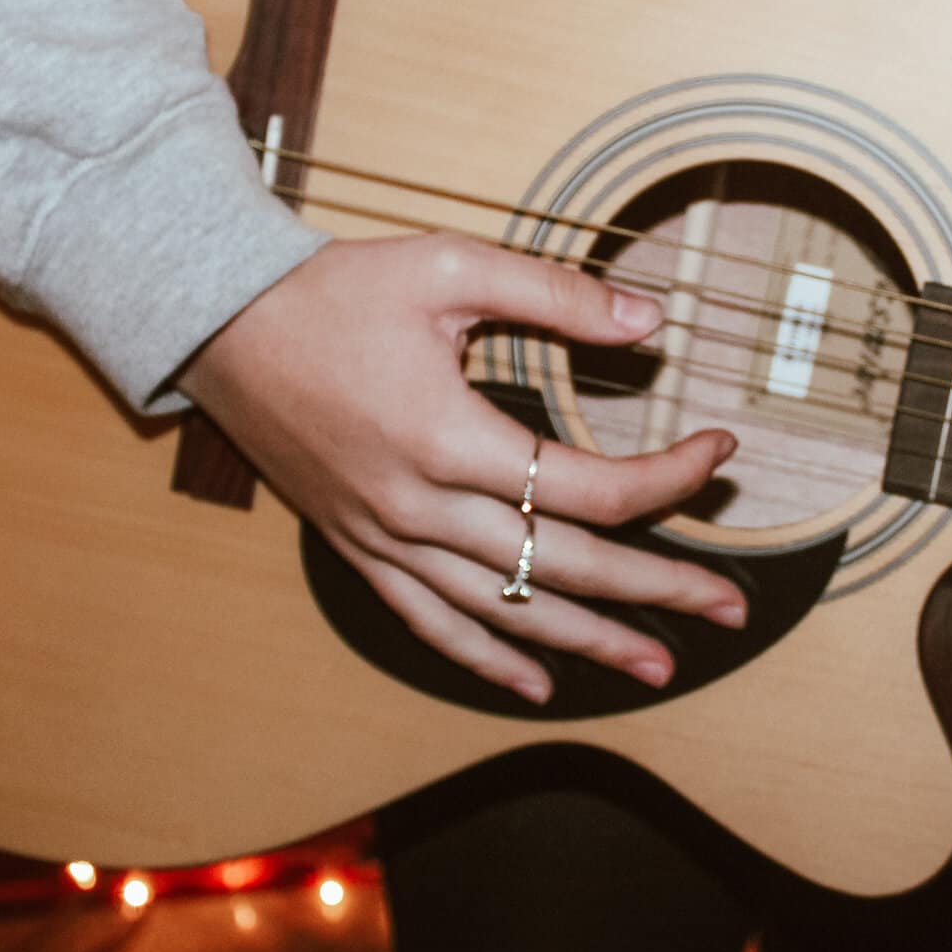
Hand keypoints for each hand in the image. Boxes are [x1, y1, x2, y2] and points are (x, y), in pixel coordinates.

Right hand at [179, 234, 745, 703]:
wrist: (219, 324)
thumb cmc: (334, 291)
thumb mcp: (448, 267)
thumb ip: (554, 295)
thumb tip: (652, 317)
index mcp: (450, 438)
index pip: (589, 489)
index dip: (669, 481)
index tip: (720, 452)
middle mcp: (420, 507)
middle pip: (564, 567)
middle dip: (658, 589)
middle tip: (732, 604)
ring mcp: (386, 539)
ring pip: (505, 611)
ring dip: (589, 641)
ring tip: (659, 665)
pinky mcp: (360, 550)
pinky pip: (430, 625)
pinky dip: (488, 658)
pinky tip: (539, 683)